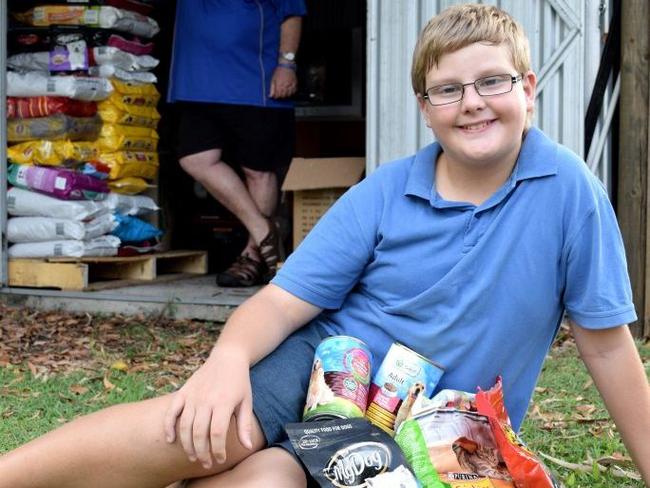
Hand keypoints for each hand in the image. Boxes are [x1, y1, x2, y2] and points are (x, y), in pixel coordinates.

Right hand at [163, 348, 253, 468]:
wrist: (227, 358)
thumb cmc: (239, 382)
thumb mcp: (246, 402)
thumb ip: (245, 425)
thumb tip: (248, 447)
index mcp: (223, 402)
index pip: (217, 434)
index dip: (218, 450)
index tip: (220, 460)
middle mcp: (205, 400)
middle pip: (199, 433)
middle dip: (202, 453)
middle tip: (206, 464)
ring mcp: (192, 396)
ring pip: (184, 426)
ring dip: (187, 445)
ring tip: (194, 457)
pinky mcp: (183, 392)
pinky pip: (171, 412)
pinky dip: (168, 427)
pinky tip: (171, 440)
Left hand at [269, 66, 296, 98]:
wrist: (286, 65)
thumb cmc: (279, 72)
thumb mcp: (273, 79)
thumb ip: (272, 88)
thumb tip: (270, 96)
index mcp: (279, 85)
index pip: (278, 95)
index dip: (276, 97)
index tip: (275, 96)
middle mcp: (285, 85)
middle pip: (283, 96)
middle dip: (281, 97)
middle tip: (280, 95)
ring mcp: (291, 84)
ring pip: (289, 94)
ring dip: (286, 95)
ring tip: (284, 94)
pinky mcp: (295, 83)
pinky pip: (294, 91)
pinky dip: (292, 93)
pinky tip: (290, 92)